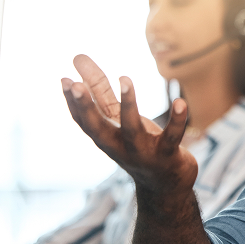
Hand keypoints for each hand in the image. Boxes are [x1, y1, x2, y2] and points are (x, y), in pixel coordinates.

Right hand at [62, 55, 197, 201]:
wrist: (166, 185)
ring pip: (132, 130)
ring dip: (128, 104)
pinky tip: (180, 102)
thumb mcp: (117, 118)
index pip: (83, 121)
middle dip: (85, 107)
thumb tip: (77, 58)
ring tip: (125, 79)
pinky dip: (177, 120)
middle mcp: (119, 147)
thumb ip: (99, 90)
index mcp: (105, 137)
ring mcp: (143, 152)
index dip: (72, 103)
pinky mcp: (167, 155)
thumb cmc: (138, 143)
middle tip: (76, 84)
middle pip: (97, 128)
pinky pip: (172, 137)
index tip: (64, 80)